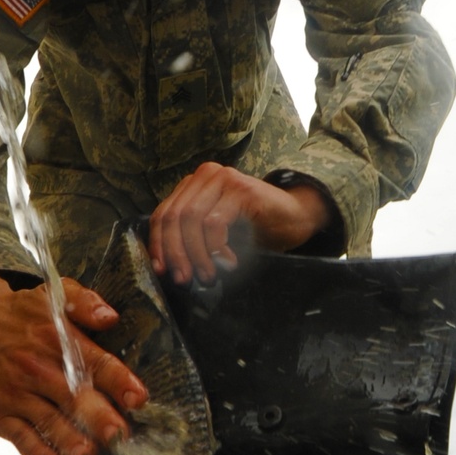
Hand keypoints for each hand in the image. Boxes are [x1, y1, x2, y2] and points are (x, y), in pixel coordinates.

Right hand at [0, 273, 148, 454]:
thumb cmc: (19, 313)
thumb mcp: (52, 295)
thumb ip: (84, 303)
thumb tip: (111, 318)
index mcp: (57, 339)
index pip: (94, 362)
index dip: (118, 380)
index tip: (139, 398)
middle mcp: (37, 367)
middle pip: (73, 396)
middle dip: (97, 416)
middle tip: (119, 435)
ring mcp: (16, 392)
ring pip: (47, 420)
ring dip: (69, 439)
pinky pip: (18, 436)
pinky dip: (34, 451)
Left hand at [148, 163, 332, 284]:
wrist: (297, 217)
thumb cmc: (254, 228)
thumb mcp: (215, 232)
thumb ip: (191, 238)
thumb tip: (166, 267)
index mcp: (193, 184)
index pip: (163, 214)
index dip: (158, 244)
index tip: (160, 270)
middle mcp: (205, 175)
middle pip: (174, 217)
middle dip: (176, 253)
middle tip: (185, 279)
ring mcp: (223, 179)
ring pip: (192, 220)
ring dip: (197, 254)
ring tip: (208, 275)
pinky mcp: (241, 189)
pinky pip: (215, 222)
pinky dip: (216, 248)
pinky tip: (229, 262)